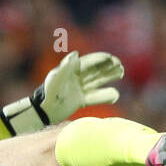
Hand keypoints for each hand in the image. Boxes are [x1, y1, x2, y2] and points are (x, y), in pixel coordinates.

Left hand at [0, 50, 124, 135]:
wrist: (44, 111)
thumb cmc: (48, 93)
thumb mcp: (56, 79)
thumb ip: (66, 67)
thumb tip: (75, 54)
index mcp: (70, 70)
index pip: (89, 62)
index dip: (100, 59)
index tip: (112, 59)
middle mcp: (76, 78)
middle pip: (95, 70)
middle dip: (108, 66)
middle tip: (120, 66)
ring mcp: (78, 89)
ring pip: (97, 81)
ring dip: (109, 77)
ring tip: (121, 73)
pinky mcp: (80, 100)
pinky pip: (95, 97)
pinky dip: (104, 96)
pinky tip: (115, 95)